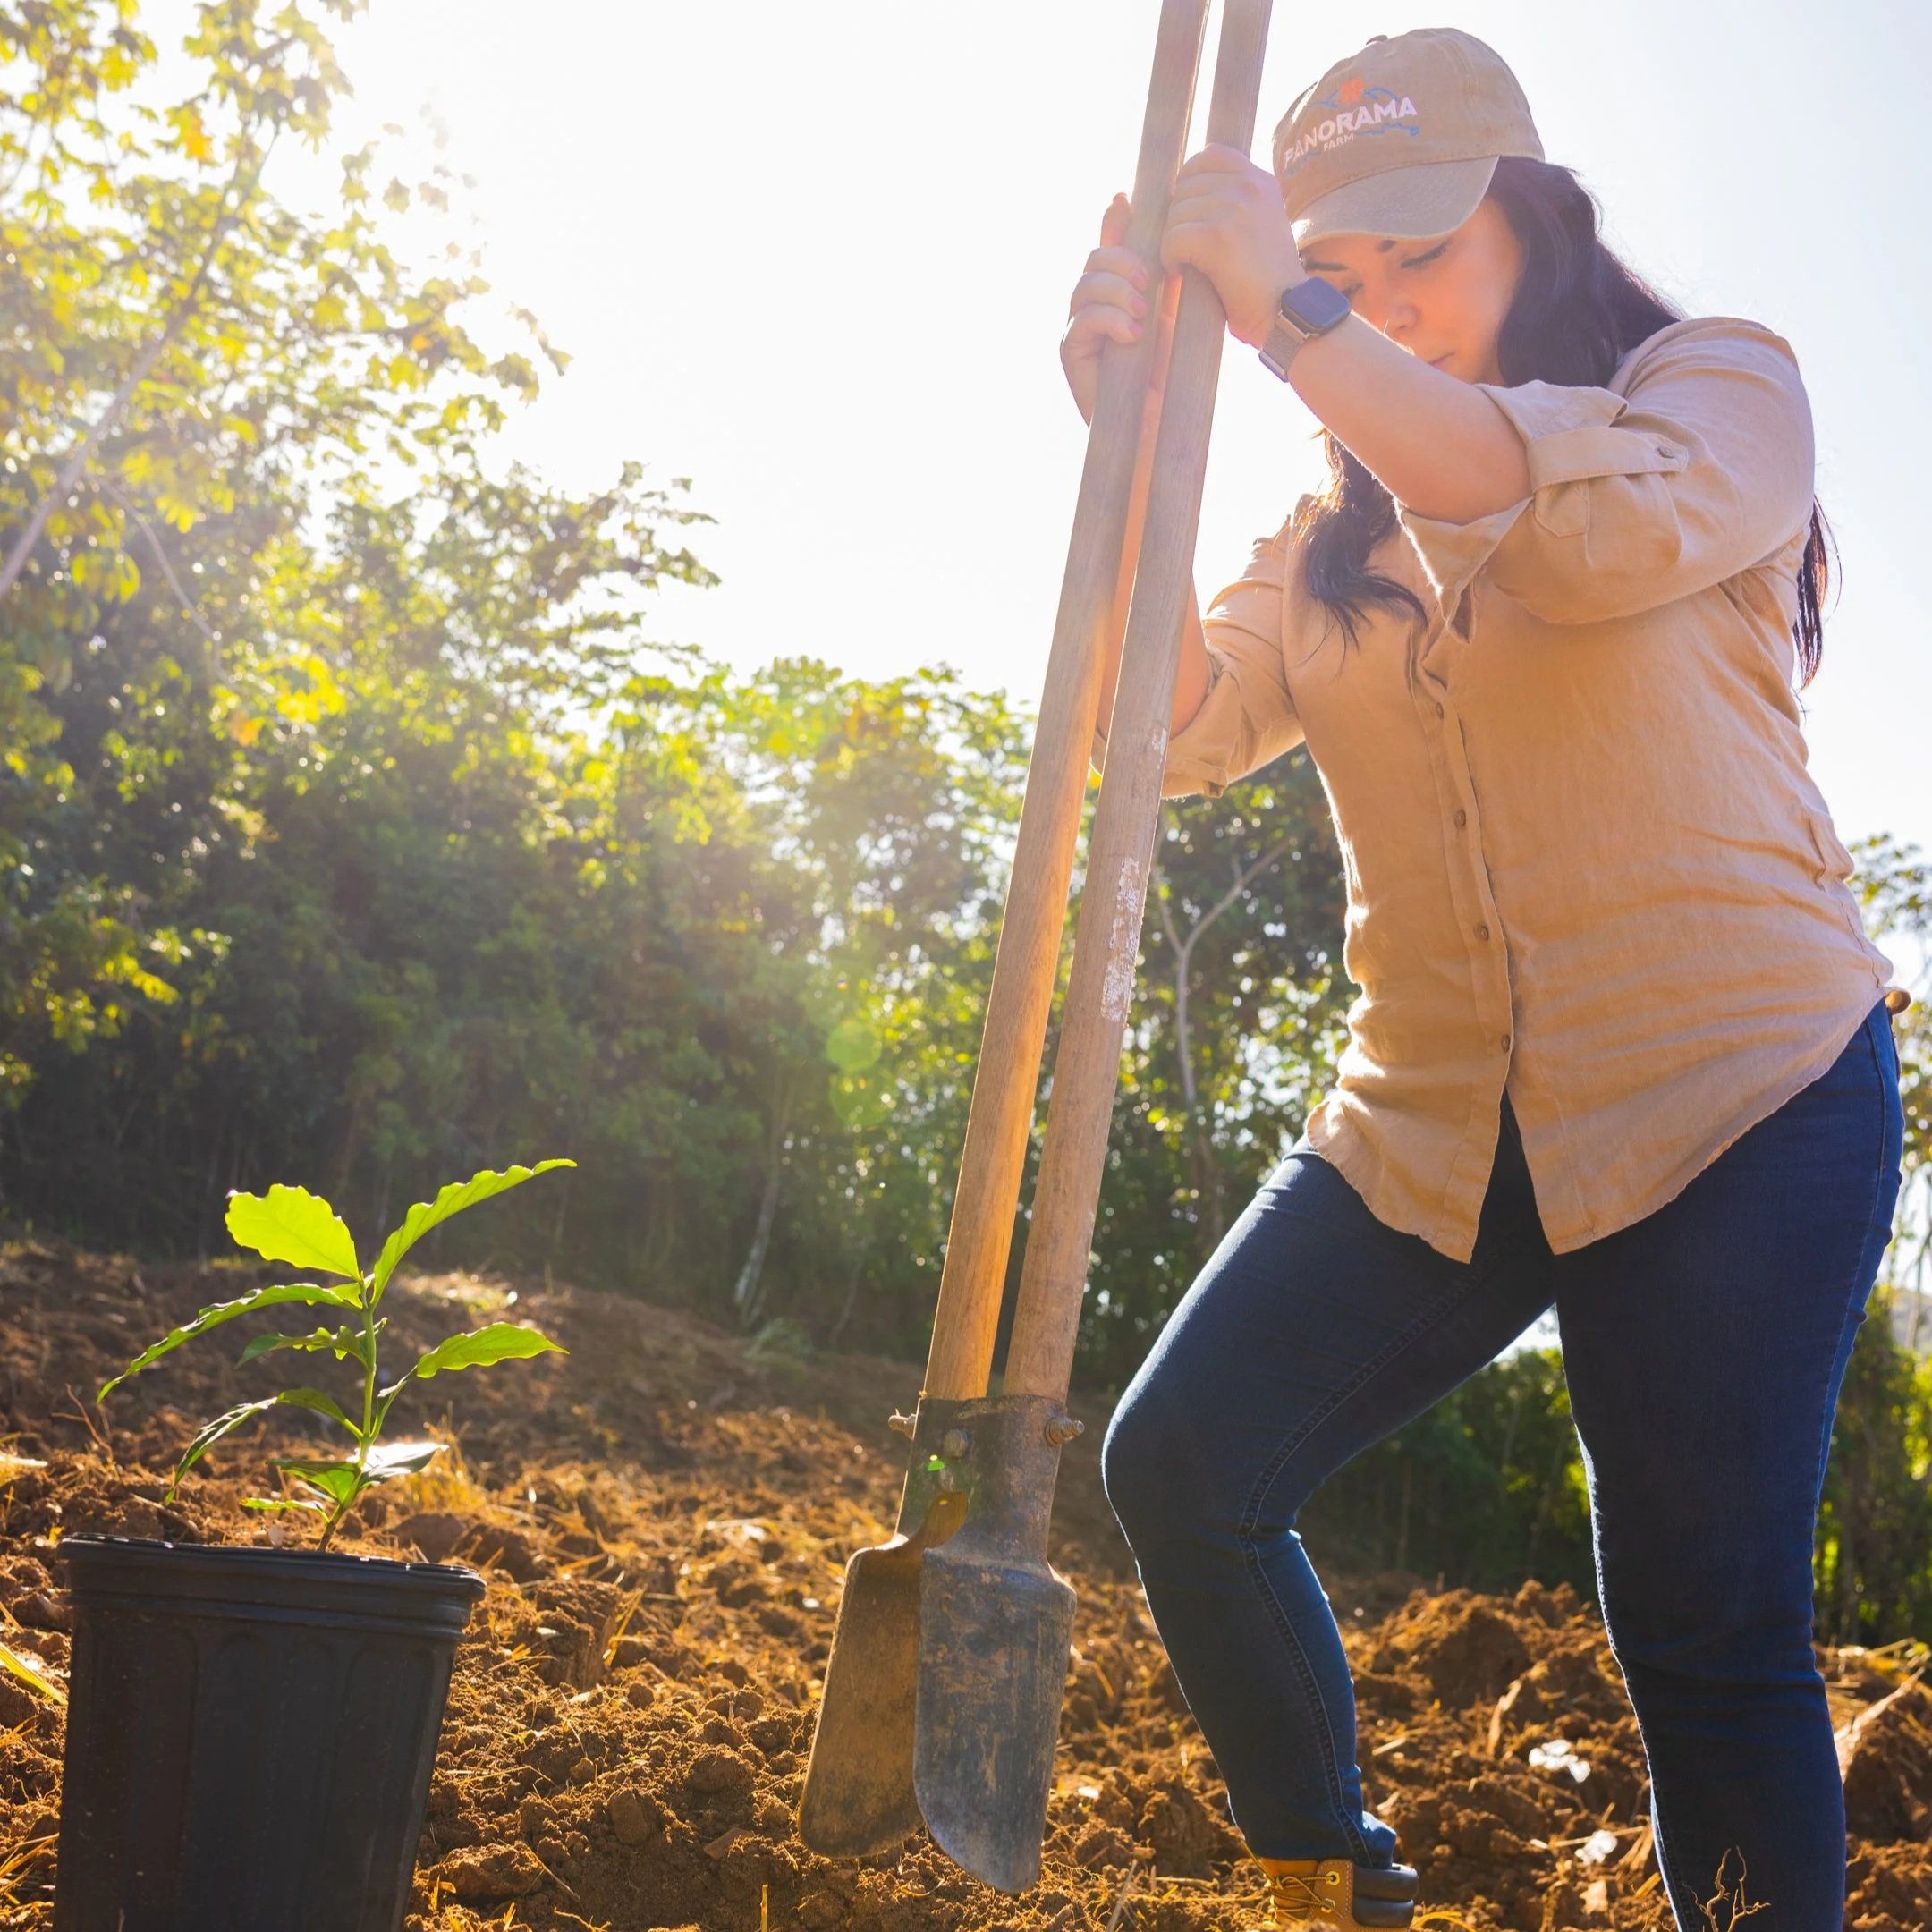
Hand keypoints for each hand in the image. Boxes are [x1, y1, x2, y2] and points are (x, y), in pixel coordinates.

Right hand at [1060, 192, 1174, 426]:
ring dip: (1116, 291)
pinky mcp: (1071, 354)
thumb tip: (1176, 230)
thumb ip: (1171, 273)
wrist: (1162, 425)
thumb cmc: (1175, 371)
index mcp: (1118, 290)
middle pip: (1094, 260)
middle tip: (1152, 281)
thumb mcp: (1179, 311)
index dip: (1114, 221)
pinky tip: (1132, 334)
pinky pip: (1080, 321)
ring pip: (1085, 286)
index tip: (1126, 201)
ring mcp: (1078, 328)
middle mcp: (1093, 305)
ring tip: (1144, 312)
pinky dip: (1108, 320)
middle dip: (1122, 262)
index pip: (1109, 243)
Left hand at [1160, 143, 1303, 347]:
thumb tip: (1186, 189)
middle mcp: (1249, 186)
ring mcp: (1234, 208)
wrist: (1287, 312)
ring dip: (1174, 241)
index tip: (1189, 213)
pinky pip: (1173, 238)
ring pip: (1176, 213)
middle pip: (1186, 185)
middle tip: (1187, 248)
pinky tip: (1181, 272)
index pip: (1210, 155)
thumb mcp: (1261, 225)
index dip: (1189, 181)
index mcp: (1260, 180)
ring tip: (1187, 262)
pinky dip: (1170, 258)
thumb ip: (1235, 202)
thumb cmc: (1268, 282)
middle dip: (1179, 218)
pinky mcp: (1217, 236)